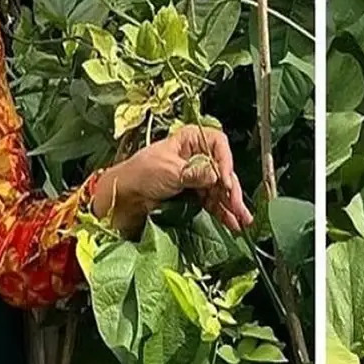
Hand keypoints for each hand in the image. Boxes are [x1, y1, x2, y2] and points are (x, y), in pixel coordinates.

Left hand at [92, 125, 252, 237]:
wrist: (121, 198)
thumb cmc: (141, 174)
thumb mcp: (170, 171)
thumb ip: (196, 173)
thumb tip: (219, 176)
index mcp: (190, 140)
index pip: (218, 144)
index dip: (225, 161)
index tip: (226, 180)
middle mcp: (196, 156)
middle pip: (222, 170)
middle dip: (232, 190)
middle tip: (238, 206)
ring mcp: (195, 177)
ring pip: (220, 189)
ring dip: (231, 205)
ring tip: (242, 221)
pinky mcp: (193, 195)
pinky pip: (212, 202)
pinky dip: (222, 212)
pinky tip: (232, 223)